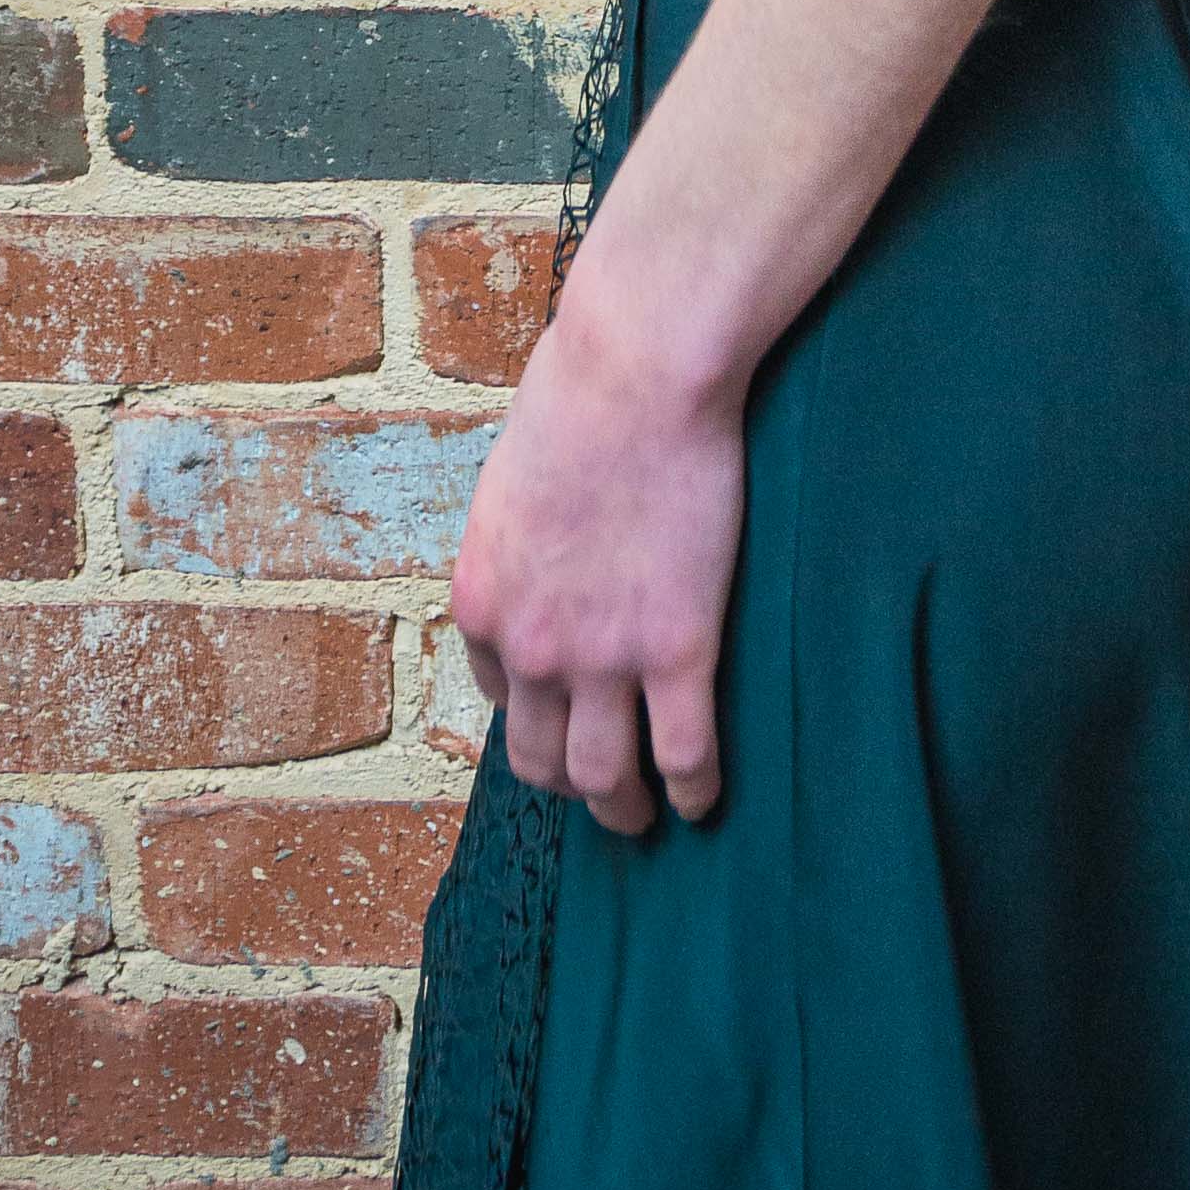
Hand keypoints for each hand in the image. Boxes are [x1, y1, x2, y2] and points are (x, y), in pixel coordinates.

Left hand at [446, 276, 743, 837]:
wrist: (636, 374)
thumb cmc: (582, 398)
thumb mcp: (516, 479)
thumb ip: (525, 539)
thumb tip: (550, 554)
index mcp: (485, 601)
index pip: (499, 692)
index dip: (536, 711)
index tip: (565, 715)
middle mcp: (530, 647)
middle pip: (540, 758)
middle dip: (570, 785)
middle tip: (602, 793)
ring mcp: (603, 656)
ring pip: (604, 775)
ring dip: (624, 808)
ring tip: (651, 815)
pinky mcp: (678, 649)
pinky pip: (684, 752)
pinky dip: (694, 788)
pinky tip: (704, 796)